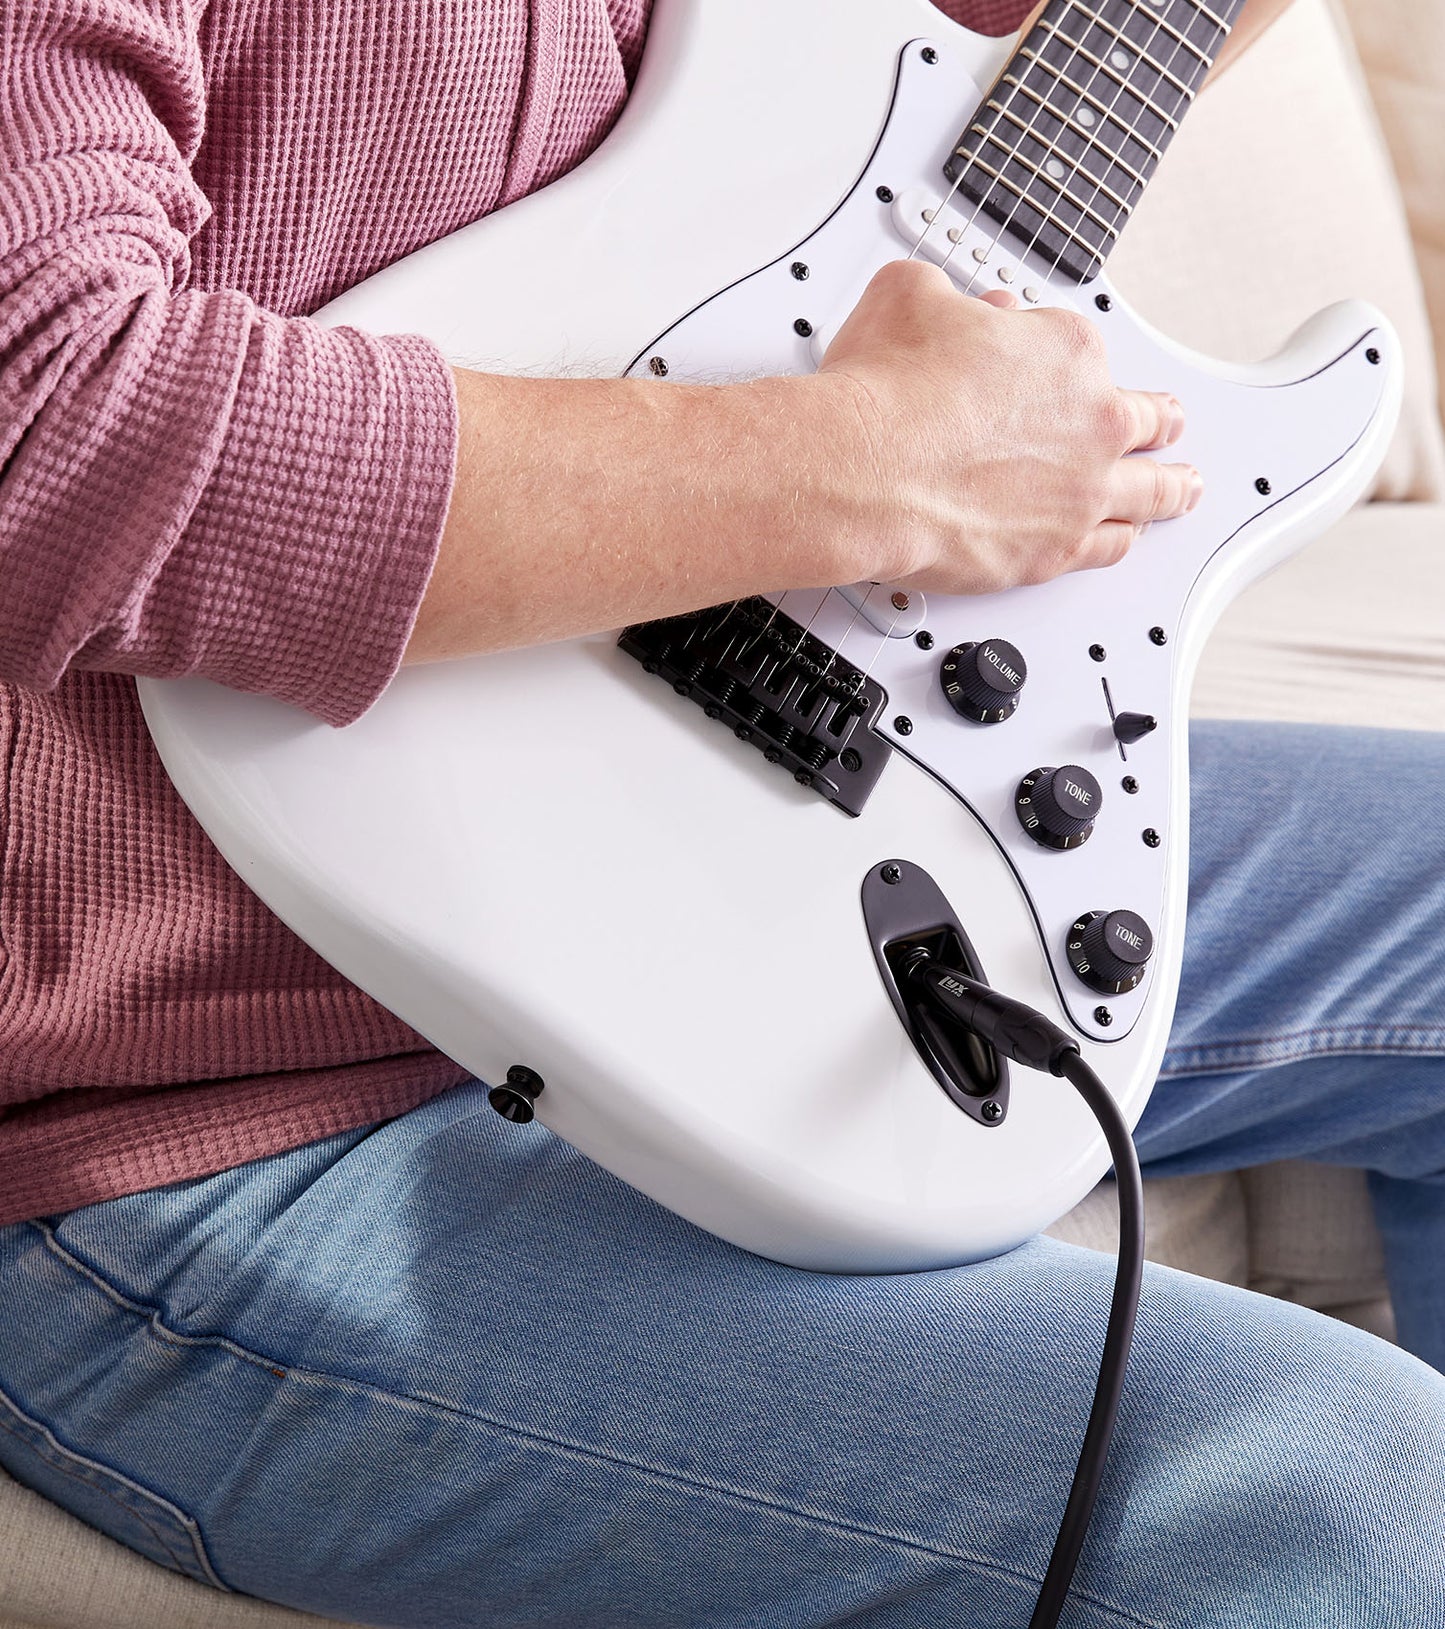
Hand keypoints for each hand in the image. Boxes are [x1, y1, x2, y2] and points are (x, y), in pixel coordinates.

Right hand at [813, 260, 1200, 594]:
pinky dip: (1123, 539)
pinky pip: (1110, 548)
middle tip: (1168, 424)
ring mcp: (1079, 492)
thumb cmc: (883, 392)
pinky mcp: (1054, 551)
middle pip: (1144, 421)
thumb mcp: (907, 296)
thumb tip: (943, 300)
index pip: (1082, 352)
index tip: (1048, 369)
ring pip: (1148, 491)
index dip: (1062, 362)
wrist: (865, 470)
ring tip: (1181, 488)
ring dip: (1169, 487)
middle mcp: (1089, 422)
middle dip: (1158, 422)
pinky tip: (1128, 539)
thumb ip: (942, 296)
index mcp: (1065, 351)